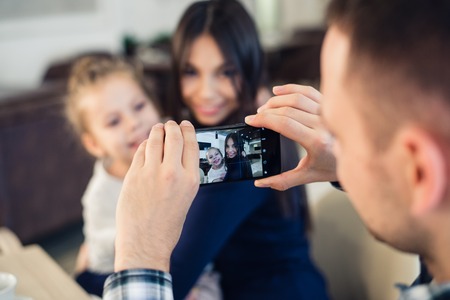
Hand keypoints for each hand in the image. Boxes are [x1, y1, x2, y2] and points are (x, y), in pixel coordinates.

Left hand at [114, 120, 199, 271]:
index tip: (185, 124)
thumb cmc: (167, 225)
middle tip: (170, 124)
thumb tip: (178, 153)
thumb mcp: (186, 198)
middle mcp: (173, 173)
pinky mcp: (133, 176)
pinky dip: (145, 145)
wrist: (145, 243)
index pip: (191, 144)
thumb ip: (184, 175)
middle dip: (172, 127)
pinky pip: (140, 152)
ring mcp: (151, 173)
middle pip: (174, 137)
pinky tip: (146, 145)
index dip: (188, 130)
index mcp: (191, 180)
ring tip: (158, 129)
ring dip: (157, 131)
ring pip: (155, 140)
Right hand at [245, 84, 336, 190]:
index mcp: (317, 141)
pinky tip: (277, 91)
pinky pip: (307, 91)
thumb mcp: (307, 176)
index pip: (284, 124)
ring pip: (296, 98)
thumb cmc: (331, 167)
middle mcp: (323, 123)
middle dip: (266, 111)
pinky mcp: (328, 104)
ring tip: (264, 108)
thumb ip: (283, 181)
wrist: (357, 156)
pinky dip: (290, 88)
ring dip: (276, 101)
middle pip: (287, 110)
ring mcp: (326, 111)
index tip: (250, 120)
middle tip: (255, 117)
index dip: (264, 120)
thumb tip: (260, 183)